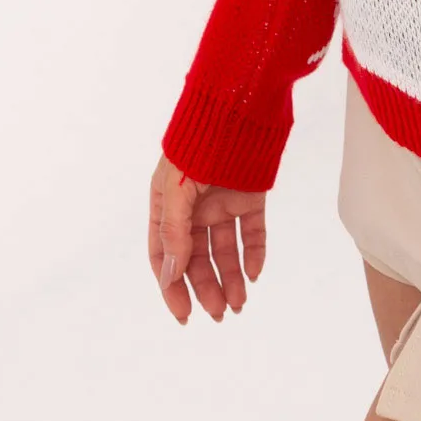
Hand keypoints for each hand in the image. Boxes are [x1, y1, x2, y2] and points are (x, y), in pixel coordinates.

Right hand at [148, 152, 267, 324]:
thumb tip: (170, 275)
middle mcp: (193, 206)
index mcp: (166, 203)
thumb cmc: (199, 140)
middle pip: (197, 258)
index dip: (172, 286)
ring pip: (225, 250)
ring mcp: (222, 201)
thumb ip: (173, 231)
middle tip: (219, 314)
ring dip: (231, 278)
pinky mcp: (250, 196)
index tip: (184, 314)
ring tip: (238, 304)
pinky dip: (254, 253)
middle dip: (206, 288)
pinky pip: (252, 231)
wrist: (240, 105)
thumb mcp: (176, 187)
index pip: (164, 255)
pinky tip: (256, 273)